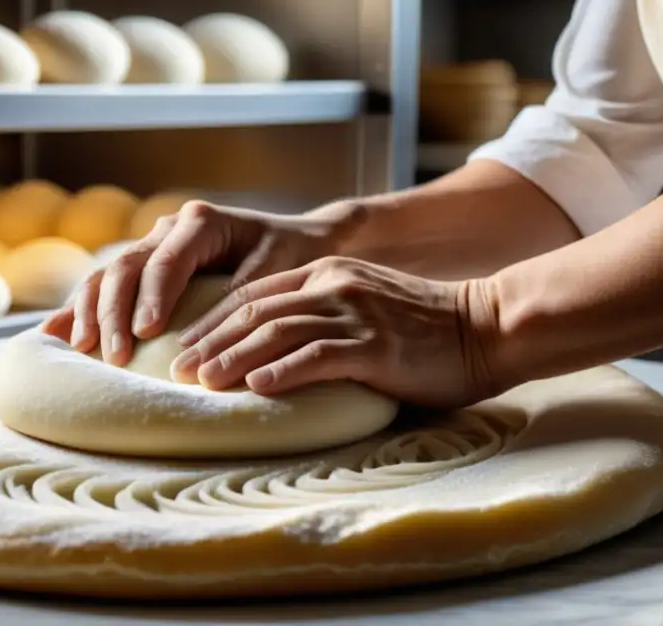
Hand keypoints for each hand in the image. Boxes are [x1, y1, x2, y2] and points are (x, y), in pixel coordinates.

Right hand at [42, 199, 367, 365]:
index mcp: (201, 222)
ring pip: (107, 274)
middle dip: (115, 312)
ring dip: (91, 312)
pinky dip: (80, 308)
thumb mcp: (276, 273)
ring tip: (84, 350)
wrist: (297, 241)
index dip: (152, 297)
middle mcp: (169, 228)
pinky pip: (103, 284)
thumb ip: (241, 296)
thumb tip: (211, 335)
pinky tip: (55, 332)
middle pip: (127, 267)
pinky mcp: (143, 267)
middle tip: (116, 357)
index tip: (146, 334)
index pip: (166, 260)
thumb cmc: (290, 258)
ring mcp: (151, 245)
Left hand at [168, 256, 501, 408]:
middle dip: (211, 340)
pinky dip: (283, 372)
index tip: (184, 346)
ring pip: (277, 332)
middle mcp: (333, 286)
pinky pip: (318, 357)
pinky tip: (256, 388)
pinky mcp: (375, 345)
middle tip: (177, 368)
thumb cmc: (422, 327)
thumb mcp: (364, 306)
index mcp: (326, 274)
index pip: (253, 295)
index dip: (213, 320)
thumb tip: (272, 351)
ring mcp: (354, 313)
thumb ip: (321, 317)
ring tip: (202, 381)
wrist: (485, 327)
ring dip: (233, 358)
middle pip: (254, 312)